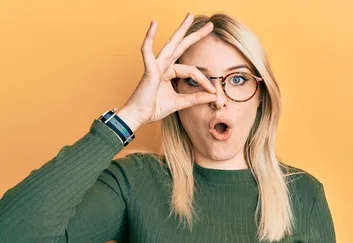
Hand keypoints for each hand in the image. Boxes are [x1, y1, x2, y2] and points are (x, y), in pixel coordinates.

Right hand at [117, 12, 217, 129]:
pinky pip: (147, 50)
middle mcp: (164, 66)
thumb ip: (196, 99)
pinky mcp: (148, 69)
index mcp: (170, 73)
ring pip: (171, 44)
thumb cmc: (154, 108)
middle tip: (210, 25)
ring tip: (190, 16)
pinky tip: (153, 24)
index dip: (204, 81)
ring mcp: (156, 66)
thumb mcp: (180, 103)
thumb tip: (215, 96)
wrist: (138, 116)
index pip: (192, 71)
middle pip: (182, 47)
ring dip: (181, 29)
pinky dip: (149, 37)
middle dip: (195, 35)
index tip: (214, 93)